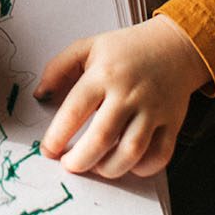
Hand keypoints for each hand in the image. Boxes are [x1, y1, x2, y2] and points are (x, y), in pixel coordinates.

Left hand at [36, 15, 210, 177]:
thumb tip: (40, 95)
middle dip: (79, 160)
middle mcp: (128, 93)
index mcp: (104, 74)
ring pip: (131, 152)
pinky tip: (128, 164)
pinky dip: (142, 168)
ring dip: (109, 168)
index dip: (57, 136)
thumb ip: (58, 68)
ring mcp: (152, 110)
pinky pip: (160, 155)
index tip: (48, 150)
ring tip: (96, 166)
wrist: (174, 46)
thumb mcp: (88, 47)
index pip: (74, 111)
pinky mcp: (171, 123)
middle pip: (101, 138)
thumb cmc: (127, 49)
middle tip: (69, 165)